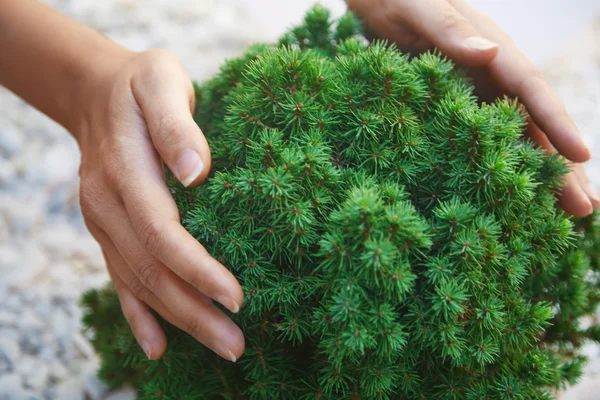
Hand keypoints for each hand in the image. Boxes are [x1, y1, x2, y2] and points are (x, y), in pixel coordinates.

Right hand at [76, 49, 243, 360]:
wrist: (97, 92)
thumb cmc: (140, 85)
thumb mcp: (162, 83)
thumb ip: (176, 125)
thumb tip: (196, 172)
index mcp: (124, 173)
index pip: (162, 233)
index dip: (196, 268)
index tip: (234, 296)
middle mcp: (108, 207)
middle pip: (152, 272)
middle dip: (195, 312)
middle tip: (236, 345)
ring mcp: (105, 224)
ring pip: (140, 283)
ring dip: (180, 321)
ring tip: (222, 347)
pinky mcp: (110, 232)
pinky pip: (121, 280)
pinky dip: (139, 316)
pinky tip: (157, 347)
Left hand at [346, 0, 598, 216]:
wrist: (379, 2)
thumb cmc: (399, 0)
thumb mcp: (420, 10)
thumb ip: (451, 30)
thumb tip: (491, 51)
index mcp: (493, 51)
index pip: (532, 91)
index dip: (556, 123)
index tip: (580, 156)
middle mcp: (495, 76)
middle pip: (536, 124)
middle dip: (561, 165)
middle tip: (587, 207)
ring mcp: (480, 96)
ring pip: (519, 139)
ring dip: (543, 176)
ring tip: (568, 214)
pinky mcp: (460, 111)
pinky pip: (489, 143)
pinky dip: (506, 169)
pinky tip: (516, 197)